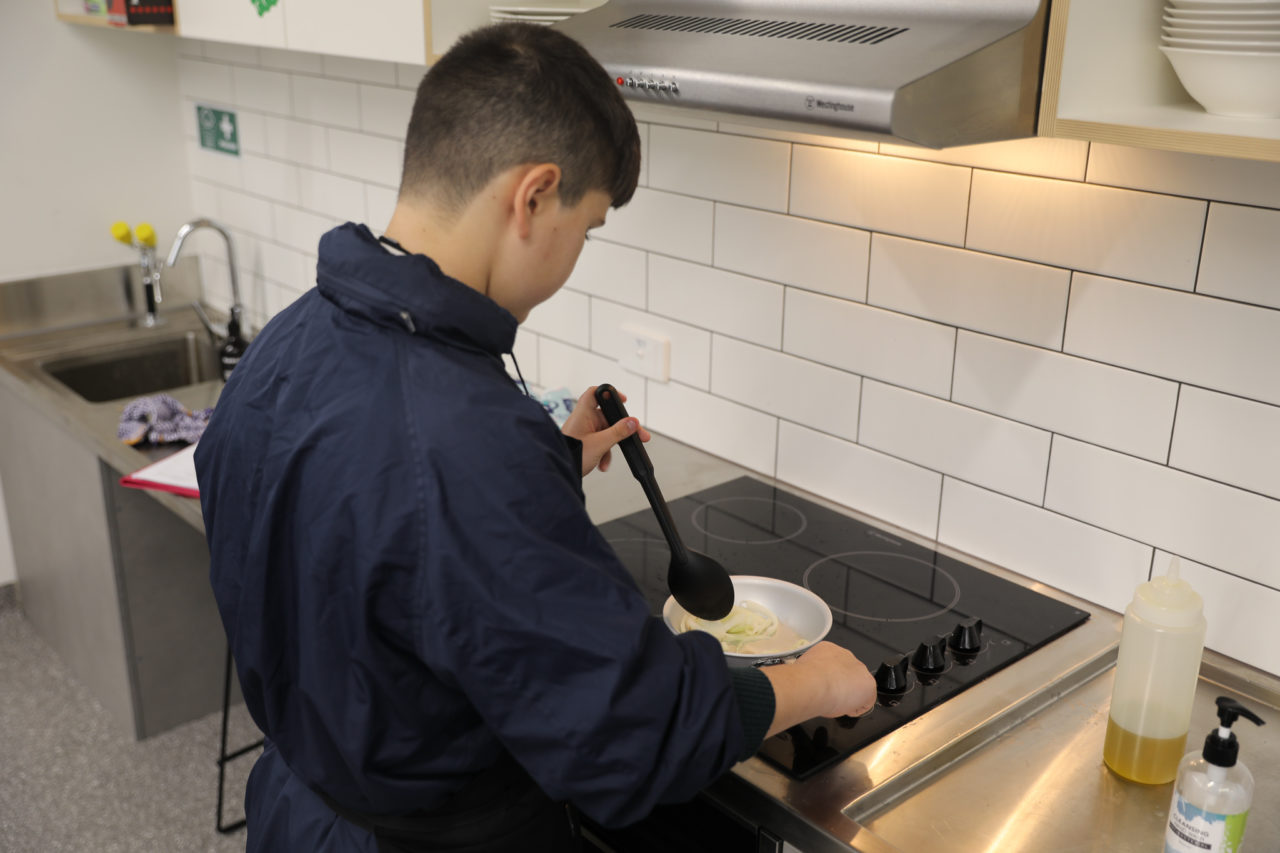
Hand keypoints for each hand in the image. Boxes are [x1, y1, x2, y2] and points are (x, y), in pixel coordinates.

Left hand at [560, 385, 651, 476]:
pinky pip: (599, 442)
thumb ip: (618, 432)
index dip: (610, 393)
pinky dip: (604, 452)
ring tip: (612, 457)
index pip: (596, 393)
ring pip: (605, 432)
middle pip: (607, 416)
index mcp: (583, 414)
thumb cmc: (570, 456)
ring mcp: (583, 431)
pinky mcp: (583, 442)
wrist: (558, 471)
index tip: (623, 400)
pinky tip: (602, 463)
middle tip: (636, 433)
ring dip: (612, 444)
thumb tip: (632, 422)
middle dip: (621, 428)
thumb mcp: (599, 444)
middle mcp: (583, 420)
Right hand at [759, 642, 875, 737]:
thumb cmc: (801, 679)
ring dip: (849, 697)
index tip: (822, 689)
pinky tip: (845, 709)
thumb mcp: (799, 671)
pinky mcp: (869, 685)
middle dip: (842, 687)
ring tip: (836, 705)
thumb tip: (795, 683)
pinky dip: (856, 709)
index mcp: (828, 649)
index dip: (828, 680)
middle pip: (848, 674)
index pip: (833, 665)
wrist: (813, 683)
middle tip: (830, 699)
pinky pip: (865, 702)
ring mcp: (859, 669)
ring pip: (858, 687)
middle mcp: (845, 655)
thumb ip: (805, 673)